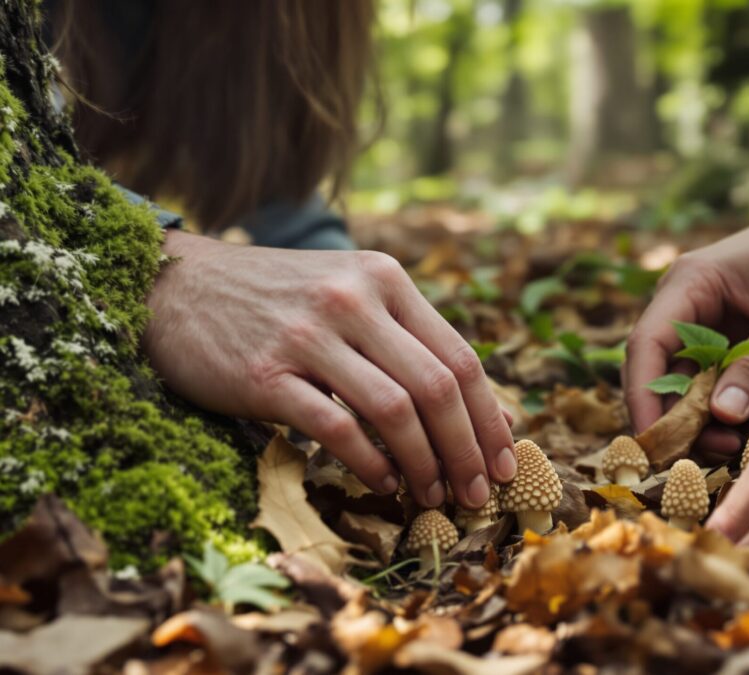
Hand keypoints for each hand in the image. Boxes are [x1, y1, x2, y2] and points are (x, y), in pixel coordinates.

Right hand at [142, 231, 515, 508]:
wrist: (179, 286)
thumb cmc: (280, 301)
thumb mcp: (354, 297)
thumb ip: (415, 344)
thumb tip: (492, 412)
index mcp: (385, 280)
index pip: (460, 357)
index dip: (490, 417)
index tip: (507, 461)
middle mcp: (354, 300)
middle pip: (437, 387)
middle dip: (468, 450)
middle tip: (478, 493)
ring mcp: (309, 335)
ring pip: (394, 410)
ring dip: (425, 463)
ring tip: (433, 495)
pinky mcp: (266, 374)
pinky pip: (336, 429)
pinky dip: (370, 464)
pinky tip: (383, 484)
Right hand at [624, 203, 748, 455]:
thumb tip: (721, 416)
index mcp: (689, 283)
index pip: (646, 344)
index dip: (643, 395)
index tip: (655, 440)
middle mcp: (682, 305)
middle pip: (654, 370)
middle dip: (670, 416)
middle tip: (697, 458)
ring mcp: (700, 325)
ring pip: (679, 383)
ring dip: (695, 420)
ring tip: (730, 448)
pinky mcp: (721, 343)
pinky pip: (707, 384)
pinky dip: (717, 411)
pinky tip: (740, 433)